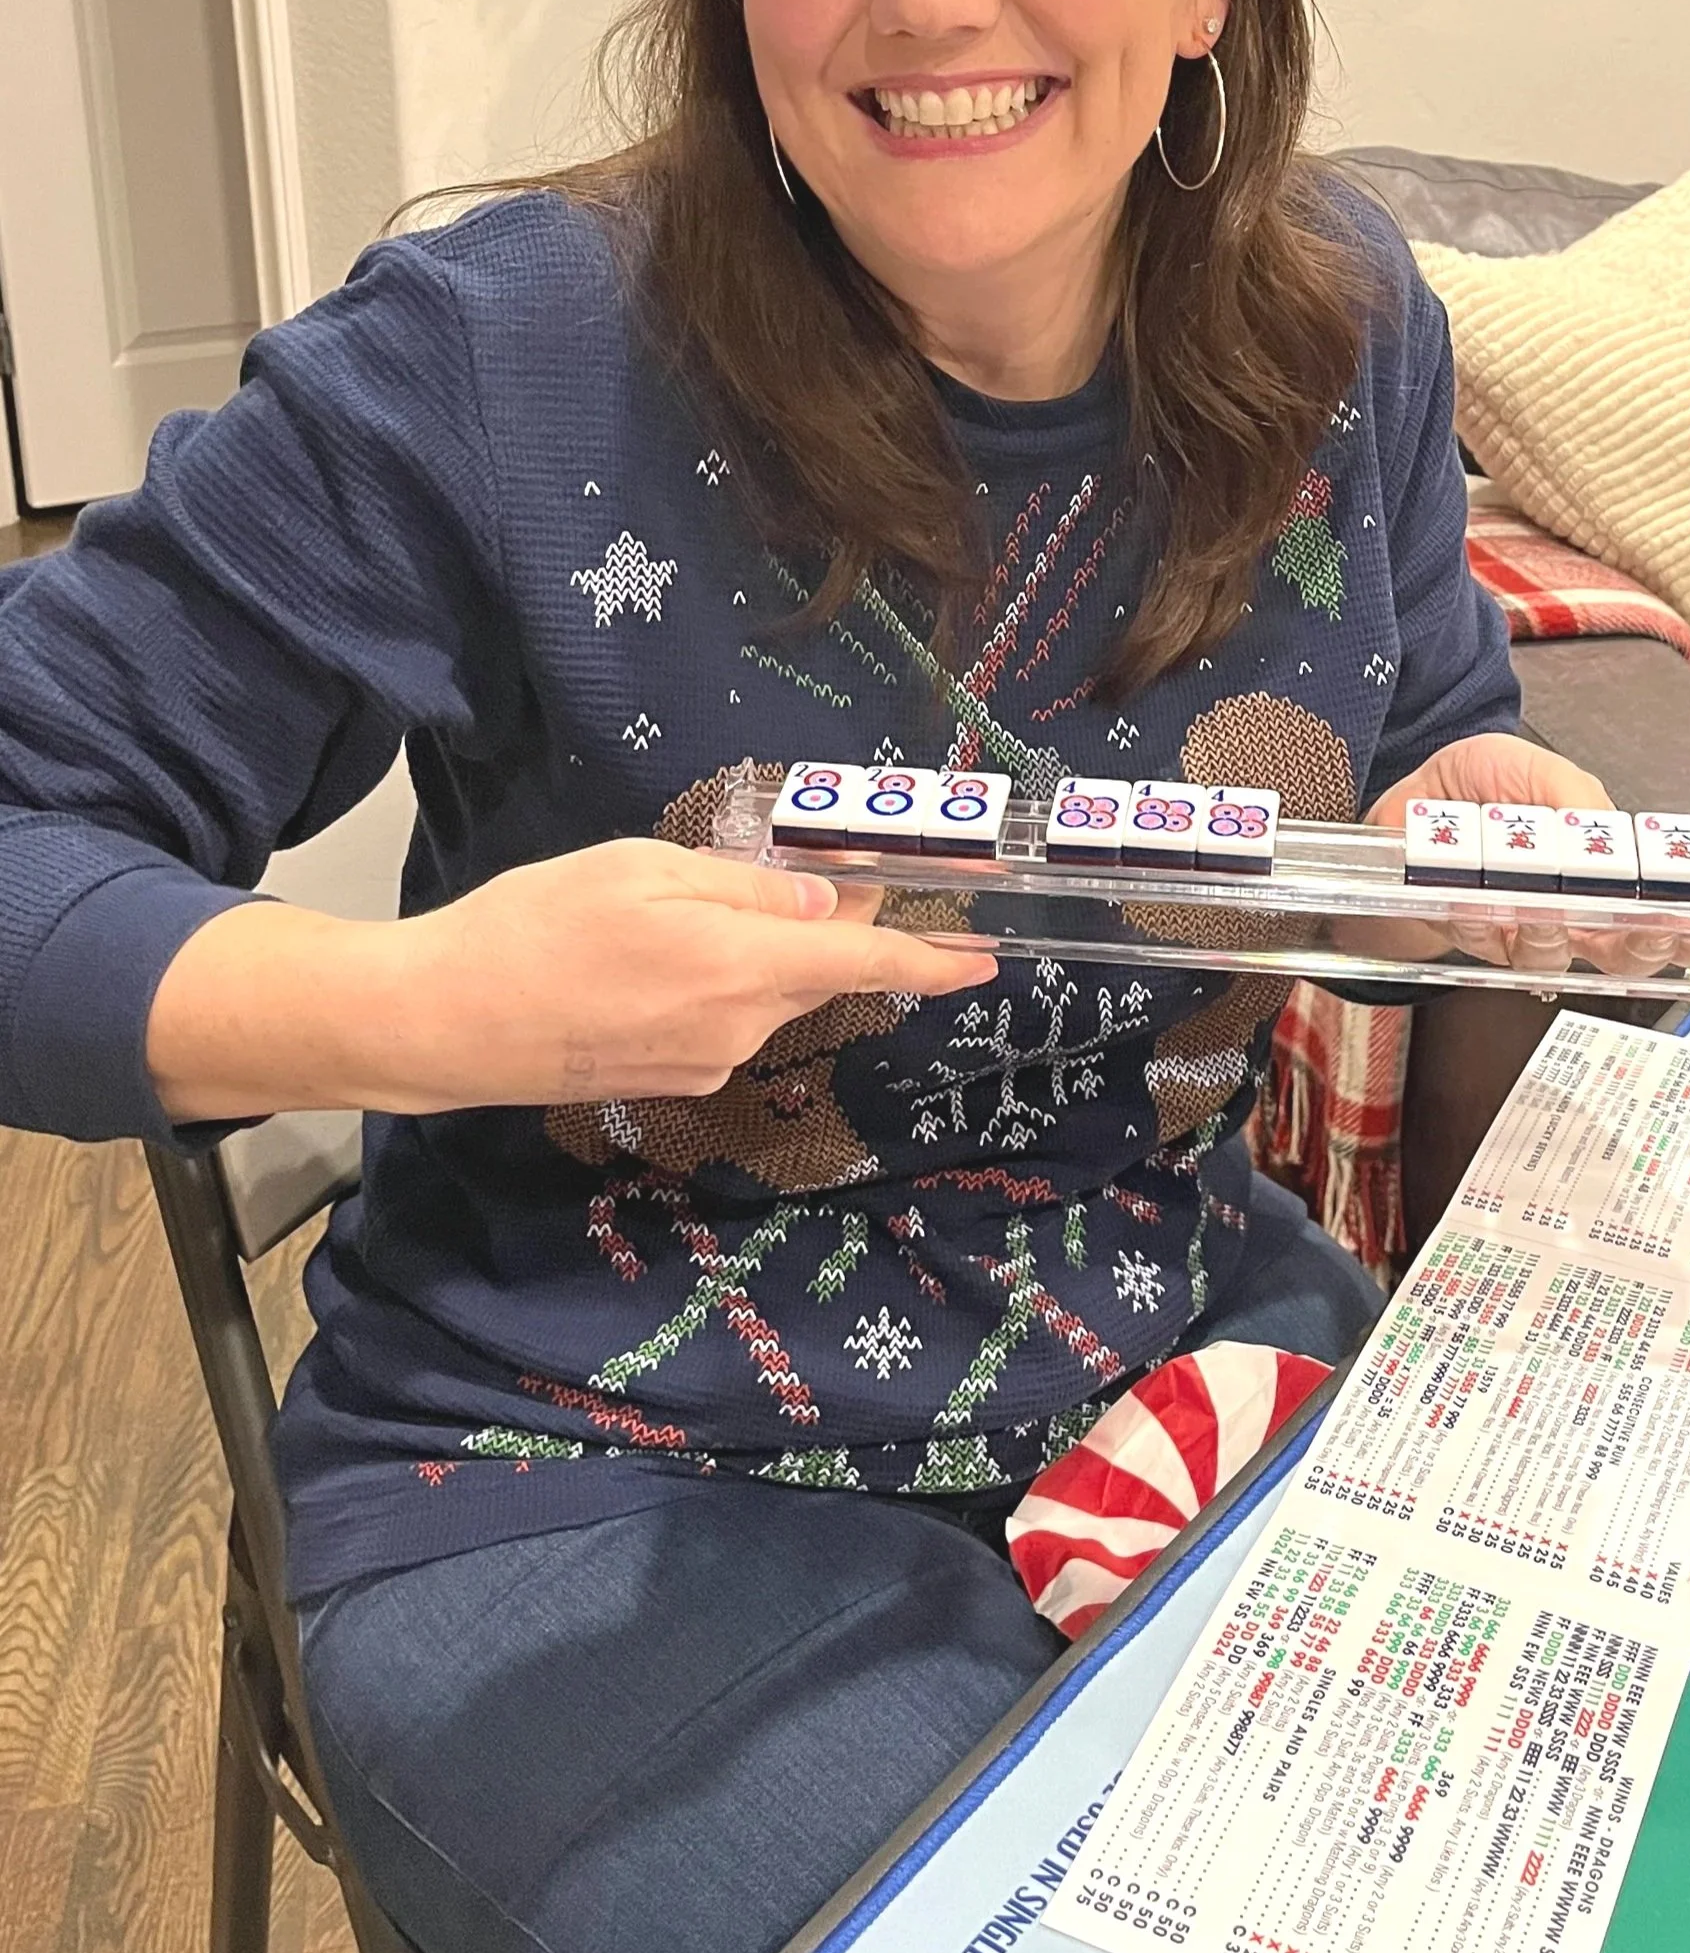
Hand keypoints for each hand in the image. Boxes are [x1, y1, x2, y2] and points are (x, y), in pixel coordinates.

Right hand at [148, 840, 997, 1121]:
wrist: (441, 1022)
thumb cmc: (536, 925)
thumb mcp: (642, 870)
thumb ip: (743, 889)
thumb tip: (821, 902)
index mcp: (742, 966)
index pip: (863, 959)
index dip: (929, 958)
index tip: (985, 960)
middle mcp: (738, 1028)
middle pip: (813, 972)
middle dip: (824, 928)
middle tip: (814, 874)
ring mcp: (702, 1064)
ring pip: (763, 996)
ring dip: (755, 954)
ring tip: (676, 912)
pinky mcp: (666, 1081)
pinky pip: (719, 1021)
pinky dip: (713, 983)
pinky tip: (649, 958)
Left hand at [1363, 734, 1689, 984]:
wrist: (1412, 790)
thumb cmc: (1483, 783)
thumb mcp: (1540, 771)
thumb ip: (1577, 799)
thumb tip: (1608, 831)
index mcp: (1600, 875)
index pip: (1658, 915)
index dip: (1686, 929)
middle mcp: (1566, 913)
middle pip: (1619, 958)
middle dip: (1639, 946)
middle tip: (1642, 924)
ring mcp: (1515, 929)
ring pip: (1547, 956)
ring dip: (1550, 930)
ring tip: (1544, 903)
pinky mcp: (1466, 933)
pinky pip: (1479, 939)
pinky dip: (1479, 917)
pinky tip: (1475, 897)